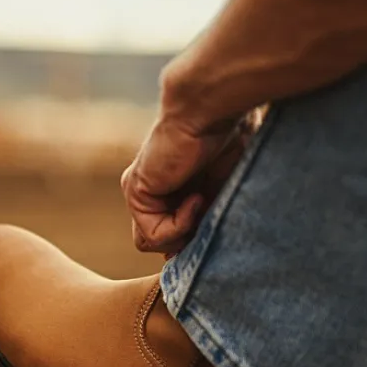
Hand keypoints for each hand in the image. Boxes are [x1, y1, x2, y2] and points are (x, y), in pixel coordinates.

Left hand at [121, 108, 260, 254]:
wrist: (212, 110)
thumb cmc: (231, 138)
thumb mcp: (227, 189)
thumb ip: (214, 217)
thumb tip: (213, 256)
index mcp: (175, 190)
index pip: (174, 236)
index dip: (194, 244)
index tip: (218, 236)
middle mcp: (155, 192)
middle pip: (162, 244)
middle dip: (187, 244)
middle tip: (212, 222)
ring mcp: (142, 192)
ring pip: (153, 244)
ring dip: (184, 235)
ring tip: (206, 204)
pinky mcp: (135, 192)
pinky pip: (151, 234)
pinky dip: (178, 226)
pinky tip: (196, 199)